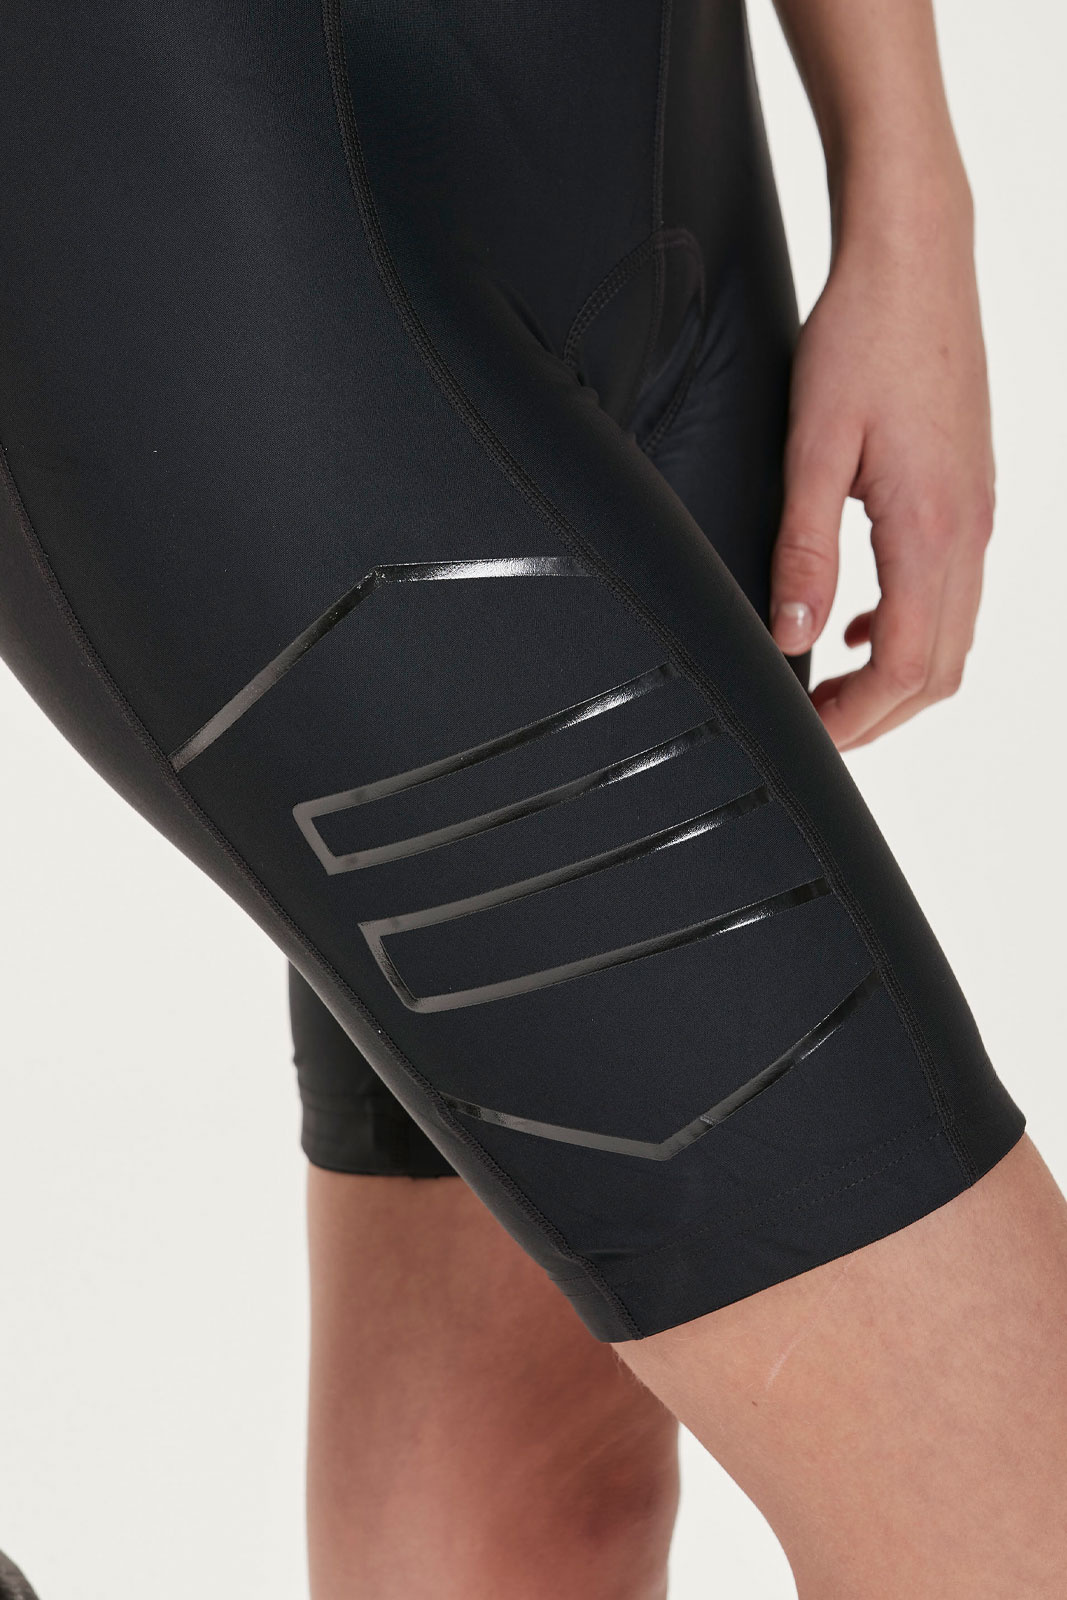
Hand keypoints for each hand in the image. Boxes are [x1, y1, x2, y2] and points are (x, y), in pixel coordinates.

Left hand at [769, 176, 994, 750]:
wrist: (917, 259)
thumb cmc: (864, 336)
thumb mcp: (813, 446)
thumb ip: (803, 549)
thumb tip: (793, 635)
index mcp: (931, 528)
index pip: (905, 667)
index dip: (855, 719)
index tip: (807, 732)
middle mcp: (968, 531)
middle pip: (938, 670)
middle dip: (877, 716)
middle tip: (814, 726)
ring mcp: (977, 515)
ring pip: (951, 638)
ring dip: (894, 678)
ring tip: (829, 686)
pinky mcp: (969, 497)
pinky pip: (951, 593)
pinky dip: (908, 629)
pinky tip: (857, 620)